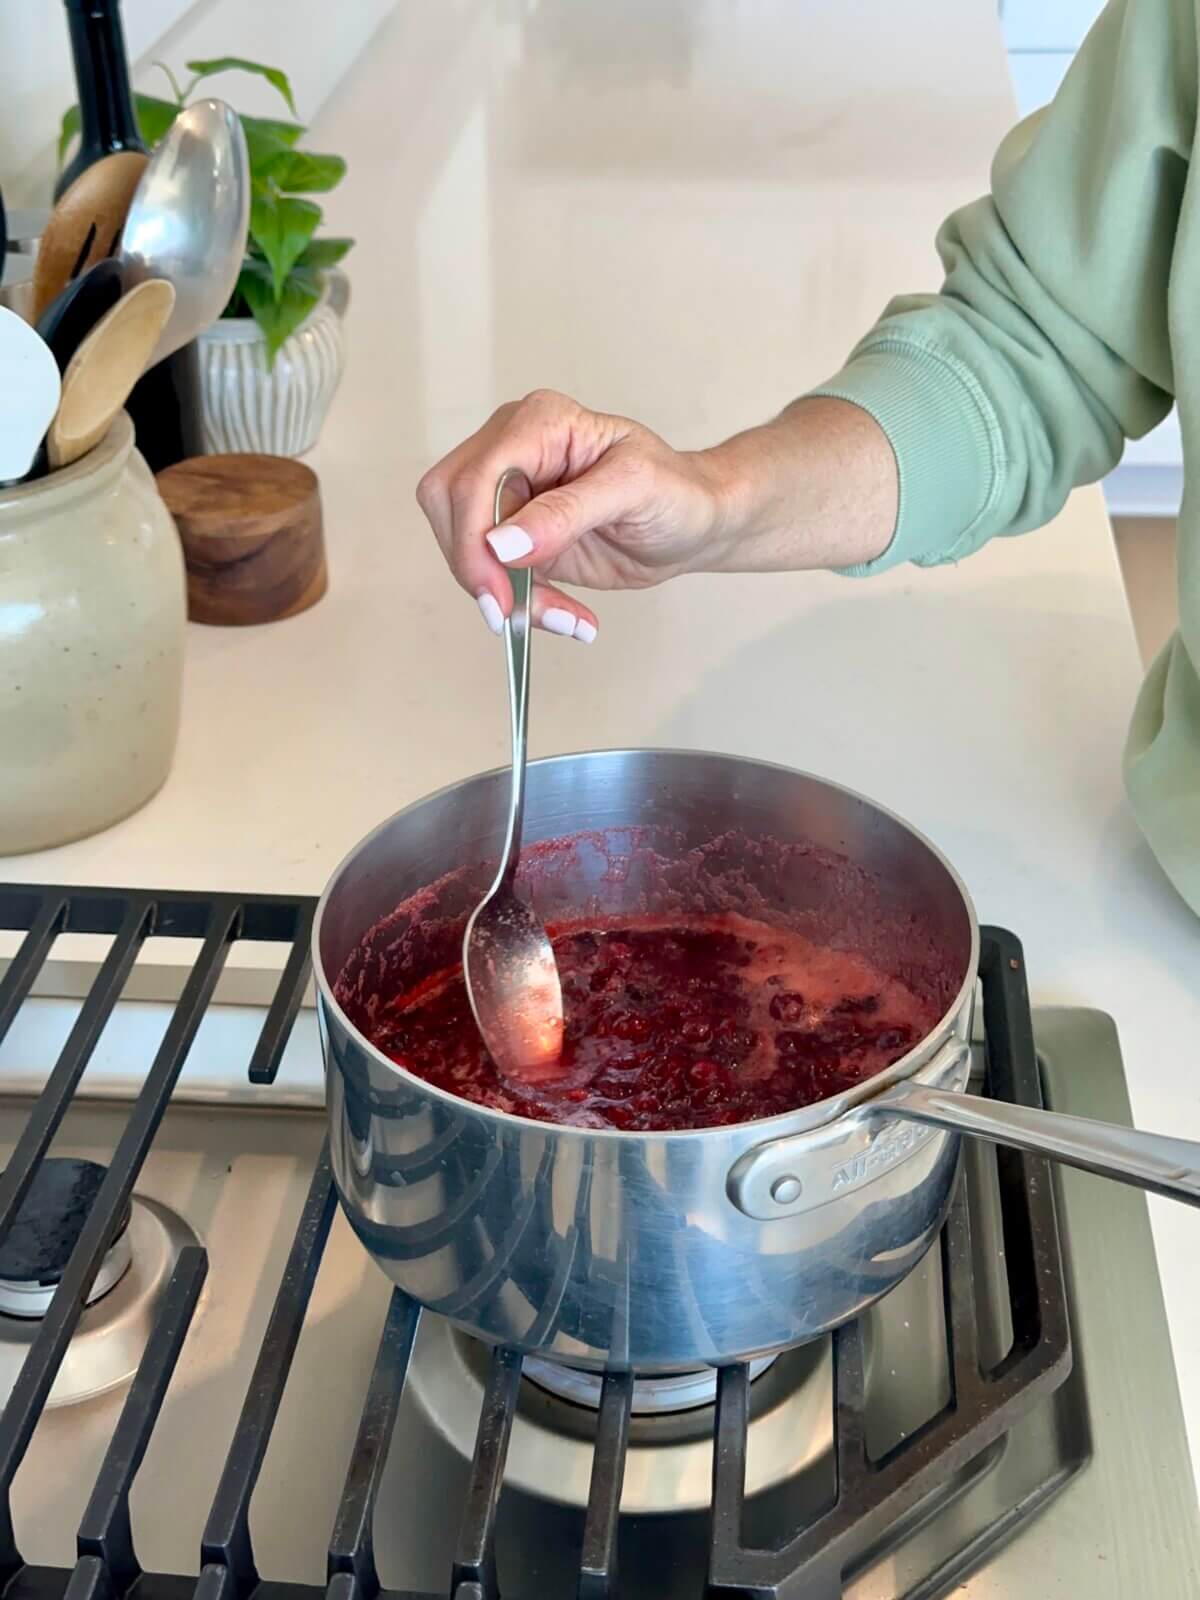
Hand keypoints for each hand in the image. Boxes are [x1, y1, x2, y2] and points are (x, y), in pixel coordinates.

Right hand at [415, 390, 897, 639]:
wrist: (696, 524)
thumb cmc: (677, 493)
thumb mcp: (632, 492)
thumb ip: (565, 513)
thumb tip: (502, 542)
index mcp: (538, 423)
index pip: (474, 477)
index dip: (474, 537)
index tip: (499, 590)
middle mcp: (512, 449)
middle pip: (450, 506)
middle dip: (477, 567)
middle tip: (514, 612)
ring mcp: (510, 492)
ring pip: (463, 546)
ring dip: (503, 593)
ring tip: (564, 618)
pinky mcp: (516, 534)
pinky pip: (492, 573)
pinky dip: (521, 604)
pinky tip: (567, 618)